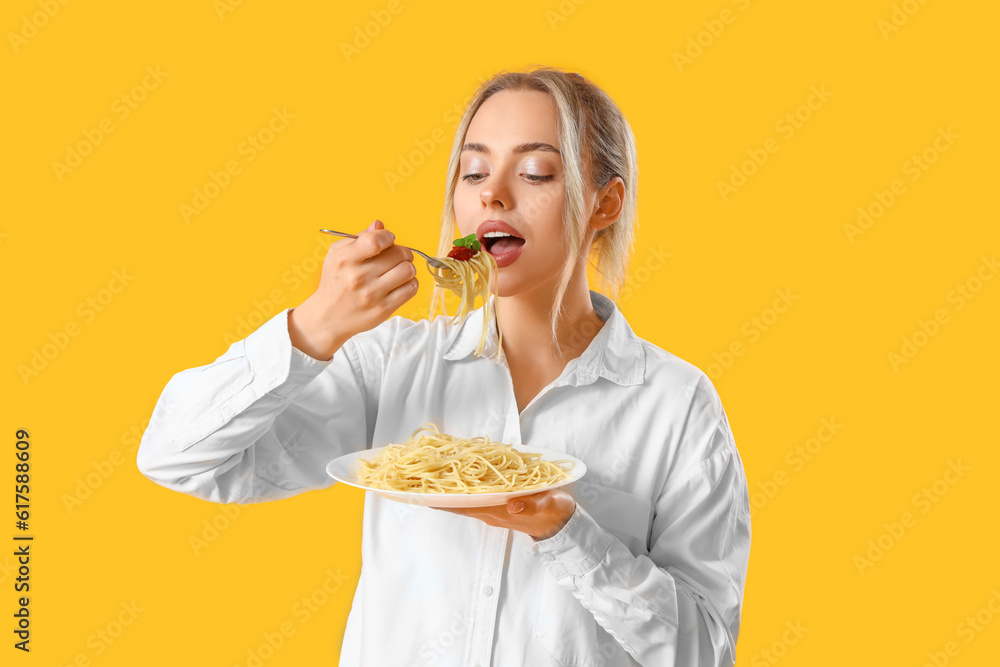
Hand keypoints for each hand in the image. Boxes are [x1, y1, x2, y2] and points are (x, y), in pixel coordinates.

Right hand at [289, 219, 417, 360]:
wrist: (328, 316)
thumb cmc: (335, 281)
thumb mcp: (337, 255)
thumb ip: (359, 238)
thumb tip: (379, 225)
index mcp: (345, 260)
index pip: (375, 241)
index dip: (388, 236)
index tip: (388, 239)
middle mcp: (358, 277)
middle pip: (398, 254)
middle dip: (402, 251)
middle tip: (397, 256)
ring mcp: (372, 294)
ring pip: (408, 270)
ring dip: (408, 267)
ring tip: (400, 269)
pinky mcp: (384, 308)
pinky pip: (411, 288)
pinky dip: (411, 282)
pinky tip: (401, 282)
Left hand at [434, 488, 576, 540]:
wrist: (561, 525)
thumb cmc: (554, 512)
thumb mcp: (549, 505)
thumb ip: (532, 505)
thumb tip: (514, 506)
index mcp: (498, 510)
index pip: (463, 505)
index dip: (442, 500)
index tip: (420, 493)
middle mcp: (489, 512)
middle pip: (455, 504)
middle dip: (434, 495)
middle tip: (410, 482)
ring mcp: (490, 511)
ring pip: (460, 503)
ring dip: (442, 494)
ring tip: (422, 481)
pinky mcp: (494, 508)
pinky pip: (468, 500)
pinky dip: (455, 493)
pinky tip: (448, 483)